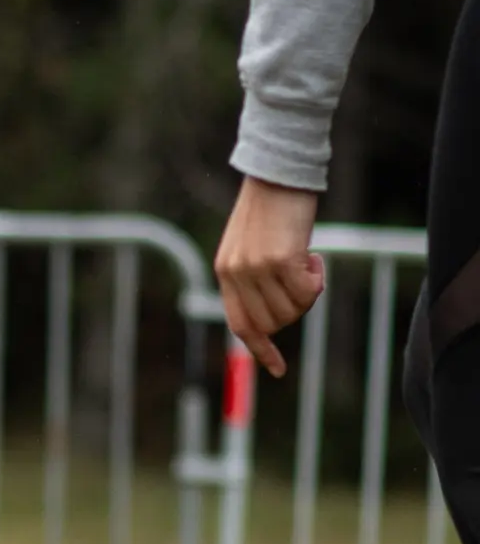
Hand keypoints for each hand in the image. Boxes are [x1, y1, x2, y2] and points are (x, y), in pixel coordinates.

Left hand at [214, 176, 324, 376]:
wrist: (278, 173)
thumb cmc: (271, 208)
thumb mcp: (253, 246)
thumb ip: (255, 278)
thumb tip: (275, 314)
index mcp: (225, 273)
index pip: (241, 324)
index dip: (261, 350)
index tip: (277, 370)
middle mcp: (235, 274)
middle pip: (272, 323)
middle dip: (295, 310)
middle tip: (304, 281)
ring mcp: (256, 269)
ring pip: (292, 309)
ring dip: (308, 292)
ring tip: (307, 261)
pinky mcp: (279, 259)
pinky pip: (307, 291)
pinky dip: (317, 279)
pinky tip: (314, 256)